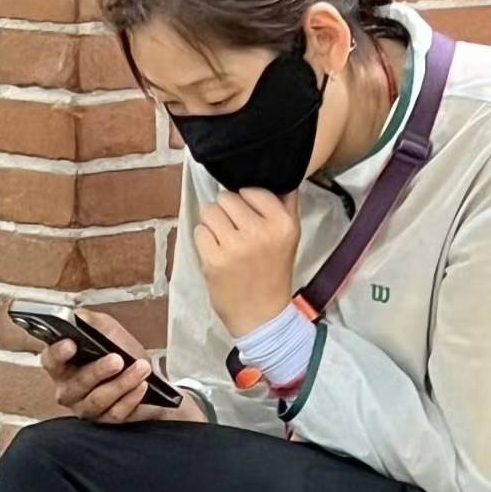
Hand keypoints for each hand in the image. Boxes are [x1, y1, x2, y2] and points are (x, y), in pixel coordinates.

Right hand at [41, 310, 205, 426]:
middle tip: (117, 359)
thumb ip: (87, 320)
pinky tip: (141, 386)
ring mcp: (86, 408)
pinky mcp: (106, 419)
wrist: (139, 366)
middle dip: (98, 371)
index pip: (50, 360)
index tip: (71, 344)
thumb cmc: (114, 347)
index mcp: (61, 365)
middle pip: (77, 385)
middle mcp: (69, 390)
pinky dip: (131, 399)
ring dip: (121, 384)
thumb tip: (78, 317)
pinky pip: (115, 414)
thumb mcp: (101, 326)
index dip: (58, 353)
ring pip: (98, 401)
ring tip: (140, 368)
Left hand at [193, 189, 300, 338]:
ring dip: (213, 224)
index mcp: (283, 223)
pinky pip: (199, 231)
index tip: (249, 218)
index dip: (246, 201)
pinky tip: (216, 254)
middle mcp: (260, 232)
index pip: (252, 190)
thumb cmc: (274, 274)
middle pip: (227, 198)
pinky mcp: (214, 260)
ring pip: (210, 211)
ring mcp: (235, 246)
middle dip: (227, 212)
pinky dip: (204, 241)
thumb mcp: (291, 237)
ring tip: (225, 242)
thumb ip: (286, 204)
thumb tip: (279, 173)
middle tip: (235, 232)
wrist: (263, 317)